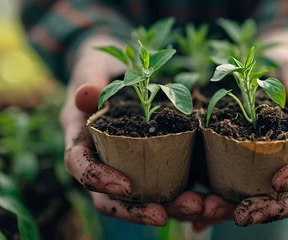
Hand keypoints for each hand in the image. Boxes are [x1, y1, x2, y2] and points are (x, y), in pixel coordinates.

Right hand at [61, 35, 203, 225]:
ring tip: (197, 207)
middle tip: (165, 215)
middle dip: (138, 211)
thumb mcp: (92, 69)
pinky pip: (166, 187)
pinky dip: (185, 196)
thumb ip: (88, 81)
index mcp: (79, 140)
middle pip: (110, 198)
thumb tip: (85, 95)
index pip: (80, 167)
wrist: (119, 70)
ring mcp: (127, 168)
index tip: (126, 187)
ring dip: (170, 208)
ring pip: (142, 199)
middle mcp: (101, 161)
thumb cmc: (101, 70)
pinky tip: (208, 201)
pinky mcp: (153, 166)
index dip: (98, 180)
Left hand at [193, 36, 287, 229]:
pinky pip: (233, 196)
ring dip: (232, 212)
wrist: (264, 71)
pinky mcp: (243, 174)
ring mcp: (269, 171)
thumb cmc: (282, 67)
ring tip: (205, 212)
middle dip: (268, 209)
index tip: (278, 181)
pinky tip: (195, 220)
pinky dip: (214, 210)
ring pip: (258, 202)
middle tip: (241, 215)